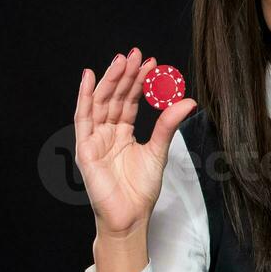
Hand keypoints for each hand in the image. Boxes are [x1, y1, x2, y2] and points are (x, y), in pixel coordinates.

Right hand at [73, 47, 196, 236]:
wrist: (129, 216)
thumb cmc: (140, 190)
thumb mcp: (158, 151)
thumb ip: (167, 125)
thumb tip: (187, 100)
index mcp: (122, 133)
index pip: (129, 101)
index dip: (140, 82)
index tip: (153, 64)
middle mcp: (106, 133)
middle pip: (115, 97)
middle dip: (126, 75)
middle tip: (138, 55)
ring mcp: (94, 139)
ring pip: (101, 103)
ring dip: (110, 80)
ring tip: (122, 60)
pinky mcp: (85, 148)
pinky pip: (83, 118)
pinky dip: (84, 97)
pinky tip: (90, 77)